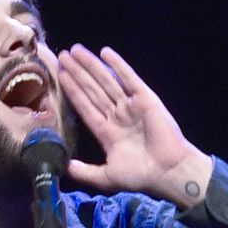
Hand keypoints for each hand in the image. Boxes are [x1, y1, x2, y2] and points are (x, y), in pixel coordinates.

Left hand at [57, 45, 212, 207]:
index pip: (85, 106)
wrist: (167, 172)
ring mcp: (130, 106)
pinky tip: (105, 53)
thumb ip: (85, 172)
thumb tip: (64, 167)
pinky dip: (118, 65)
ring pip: (106, 81)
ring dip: (91, 65)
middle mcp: (117, 115)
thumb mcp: (107, 177)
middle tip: (63, 55)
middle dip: (78, 73)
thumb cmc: (140, 176)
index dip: (72, 91)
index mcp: (107, 132)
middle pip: (92, 89)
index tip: (60, 75)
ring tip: (75, 50)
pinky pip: (129, 79)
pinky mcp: (145, 99)